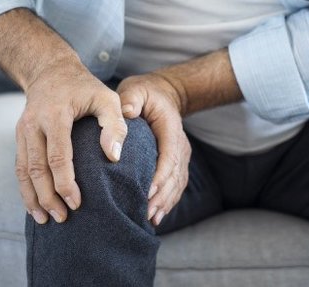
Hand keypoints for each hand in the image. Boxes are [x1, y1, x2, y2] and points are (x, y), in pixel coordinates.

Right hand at [15, 57, 128, 223]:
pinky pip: (19, 167)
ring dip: (33, 197)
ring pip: (23, 171)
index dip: (65, 182)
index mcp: (55, 114)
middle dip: (47, 197)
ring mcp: (22, 131)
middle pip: (36, 168)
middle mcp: (33, 124)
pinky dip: (25, 188)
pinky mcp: (20, 137)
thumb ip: (114, 124)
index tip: (76, 202)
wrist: (51, 71)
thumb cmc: (85, 88)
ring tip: (45, 219)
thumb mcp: (107, 98)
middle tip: (62, 218)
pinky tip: (34, 205)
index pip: (57, 155)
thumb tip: (114, 156)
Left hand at [116, 73, 190, 225]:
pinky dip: (168, 201)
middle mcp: (180, 145)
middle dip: (162, 196)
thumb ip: (132, 99)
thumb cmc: (145, 93)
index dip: (160, 176)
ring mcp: (181, 155)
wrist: (164, 95)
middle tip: (146, 212)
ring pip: (177, 183)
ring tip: (151, 218)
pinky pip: (176, 185)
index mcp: (171, 129)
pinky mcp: (177, 163)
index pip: (169, 156)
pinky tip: (157, 215)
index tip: (147, 192)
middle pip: (174, 175)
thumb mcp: (136, 89)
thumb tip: (127, 112)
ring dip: (166, 202)